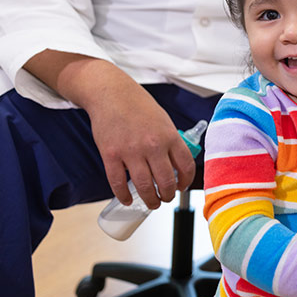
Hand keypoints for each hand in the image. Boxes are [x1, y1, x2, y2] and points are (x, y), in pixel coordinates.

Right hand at [23, 51, 195, 207]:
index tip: (182, 187)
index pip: (186, 166)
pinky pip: (118, 183)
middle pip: (166, 182)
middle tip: (165, 198)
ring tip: (152, 203)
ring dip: (150, 200)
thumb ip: (171, 141)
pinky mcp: (110, 155)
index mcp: (169, 136)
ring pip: (144, 187)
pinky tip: (128, 200)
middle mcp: (152, 145)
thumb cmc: (138, 106)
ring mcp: (130, 151)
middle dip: (167, 195)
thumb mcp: (163, 120)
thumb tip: (177, 166)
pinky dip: (124, 196)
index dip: (186, 182)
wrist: (110, 93)